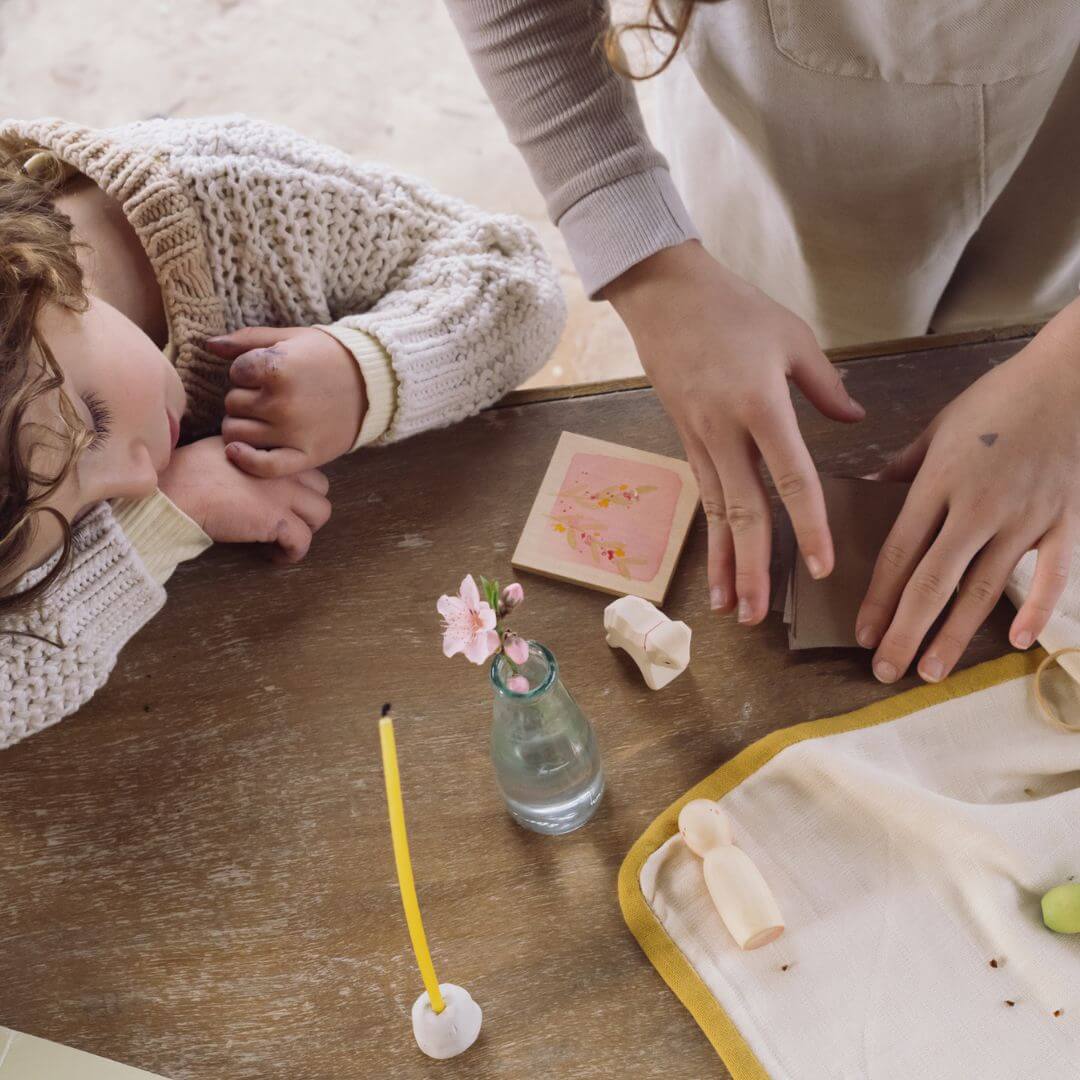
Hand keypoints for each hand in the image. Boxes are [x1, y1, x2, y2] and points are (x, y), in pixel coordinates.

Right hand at [158, 436, 331, 563]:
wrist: (177, 492)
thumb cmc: (188, 471)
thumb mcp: (224, 446)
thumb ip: (249, 452)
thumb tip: (251, 462)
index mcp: (272, 449)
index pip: (305, 465)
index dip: (297, 485)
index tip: (279, 501)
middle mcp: (284, 469)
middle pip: (321, 488)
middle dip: (307, 506)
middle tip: (285, 520)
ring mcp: (284, 494)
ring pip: (321, 513)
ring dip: (305, 528)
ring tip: (281, 539)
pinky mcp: (277, 521)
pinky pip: (303, 541)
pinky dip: (292, 553)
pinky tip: (271, 555)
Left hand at [205, 326, 366, 476]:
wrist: (374, 384)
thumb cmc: (329, 357)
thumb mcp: (291, 338)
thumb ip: (247, 340)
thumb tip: (208, 344)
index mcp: (278, 368)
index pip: (235, 374)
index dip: (246, 371)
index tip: (264, 372)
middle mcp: (282, 402)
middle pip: (233, 404)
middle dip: (245, 398)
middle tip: (268, 396)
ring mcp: (292, 432)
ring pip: (236, 433)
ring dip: (241, 426)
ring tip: (261, 418)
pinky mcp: (304, 455)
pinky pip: (261, 466)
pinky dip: (244, 459)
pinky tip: (238, 450)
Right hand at [604, 241, 864, 622]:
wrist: (663, 295)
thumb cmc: (733, 308)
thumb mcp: (792, 337)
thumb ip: (825, 385)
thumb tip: (855, 417)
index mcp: (760, 405)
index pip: (791, 478)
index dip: (807, 526)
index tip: (819, 567)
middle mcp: (725, 431)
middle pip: (743, 511)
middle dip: (752, 568)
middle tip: (760, 617)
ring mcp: (700, 439)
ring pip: (716, 513)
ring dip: (725, 563)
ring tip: (733, 609)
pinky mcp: (685, 440)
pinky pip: (703, 496)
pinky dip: (710, 534)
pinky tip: (715, 563)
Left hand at [857, 298, 1079, 683]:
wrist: (1073, 377)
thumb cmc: (1001, 398)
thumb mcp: (940, 427)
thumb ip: (904, 466)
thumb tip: (869, 488)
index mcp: (939, 483)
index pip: (899, 553)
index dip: (878, 598)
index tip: (862, 632)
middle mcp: (978, 507)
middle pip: (933, 583)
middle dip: (905, 632)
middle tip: (885, 671)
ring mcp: (1025, 517)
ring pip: (983, 590)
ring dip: (954, 635)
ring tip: (932, 671)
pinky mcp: (1066, 522)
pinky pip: (1052, 575)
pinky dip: (1037, 610)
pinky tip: (1016, 641)